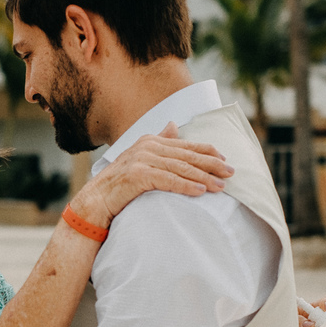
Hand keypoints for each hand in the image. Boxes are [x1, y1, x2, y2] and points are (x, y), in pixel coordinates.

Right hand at [71, 121, 232, 227]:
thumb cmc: (119, 184)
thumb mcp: (140, 159)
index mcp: (150, 141)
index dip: (207, 151)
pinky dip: (186, 185)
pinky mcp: (137, 175)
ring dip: (203, 177)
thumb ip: (158, 142)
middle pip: (186, 156)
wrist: (94, 201)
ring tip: (221, 186)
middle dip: (211, 164)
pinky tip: (200, 191)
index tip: (225, 160)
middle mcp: (147, 147)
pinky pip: (168, 180)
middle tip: (231, 173)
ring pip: (180, 168)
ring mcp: (141, 160)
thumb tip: (173, 125)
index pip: (185, 145)